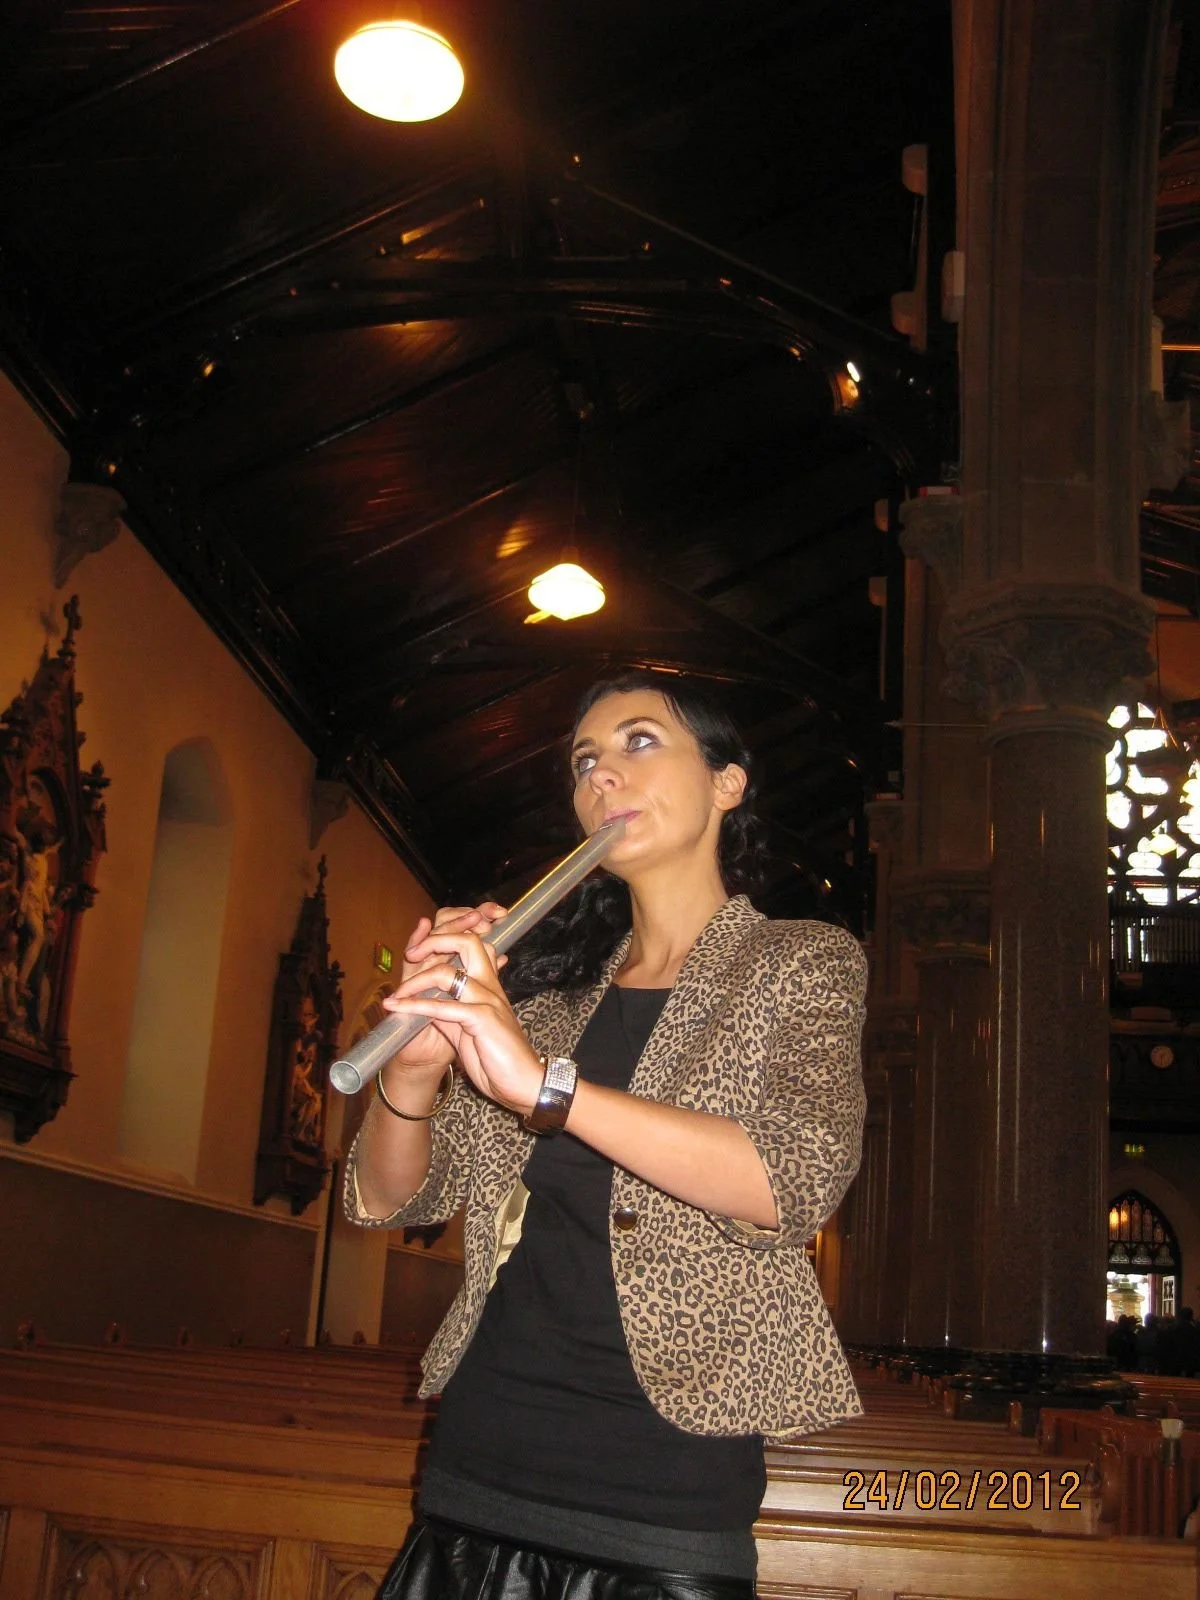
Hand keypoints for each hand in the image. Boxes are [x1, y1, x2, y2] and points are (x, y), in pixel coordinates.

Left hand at [381, 902, 507, 1078]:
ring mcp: (488, 1000)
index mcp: (488, 983)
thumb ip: (448, 1011)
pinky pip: (443, 1007)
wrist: (523, 1083)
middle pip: (466, 941)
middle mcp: (489, 985)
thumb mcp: (467, 1029)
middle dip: (434, 941)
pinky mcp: (483, 1019)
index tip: (418, 948)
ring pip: (447, 972)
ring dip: (415, 981)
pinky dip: (415, 1006)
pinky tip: (397, 1008)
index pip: (471, 942)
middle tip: (411, 954)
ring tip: (396, 993)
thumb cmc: (499, 1058)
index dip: (445, 936)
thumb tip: (424, 1002)